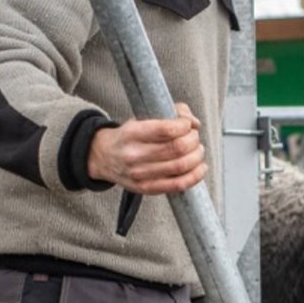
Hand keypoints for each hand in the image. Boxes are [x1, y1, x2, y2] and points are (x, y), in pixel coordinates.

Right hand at [88, 102, 206, 194]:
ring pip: (180, 166)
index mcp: (132, 133)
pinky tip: (200, 167)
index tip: (187, 124)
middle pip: (177, 148)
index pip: (166, 129)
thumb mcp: (141, 118)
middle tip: (194, 137)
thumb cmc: (128, 136)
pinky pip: (177, 185)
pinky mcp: (146, 188)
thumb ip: (171, 113)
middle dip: (193, 140)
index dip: (184, 125)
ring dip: (197, 156)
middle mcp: (134, 155)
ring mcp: (140, 174)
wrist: (103, 157)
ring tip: (198, 150)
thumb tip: (195, 123)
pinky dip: (195, 176)